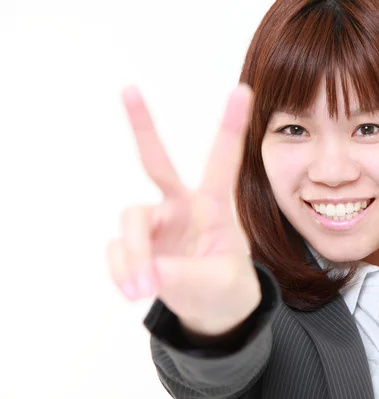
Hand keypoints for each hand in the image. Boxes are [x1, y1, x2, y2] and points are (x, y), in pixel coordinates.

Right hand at [107, 84, 260, 335]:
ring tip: (144, 290)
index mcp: (213, 207)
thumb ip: (188, 277)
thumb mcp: (221, 284)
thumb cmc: (225, 287)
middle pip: (156, 163)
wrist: (210, 312)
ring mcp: (155, 222)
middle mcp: (180, 206)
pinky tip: (136, 290)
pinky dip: (122, 272)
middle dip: (143, 126)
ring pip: (130, 223)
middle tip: (129, 86)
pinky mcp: (134, 242)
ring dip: (132, 258)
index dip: (230, 127)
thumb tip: (150, 272)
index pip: (222, 162)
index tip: (242, 90)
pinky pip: (117, 251)